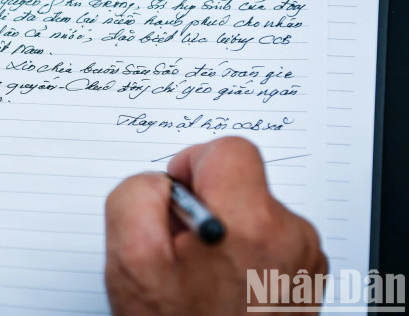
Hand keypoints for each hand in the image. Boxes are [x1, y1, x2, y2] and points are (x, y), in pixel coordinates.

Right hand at [104, 137, 326, 314]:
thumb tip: (161, 181)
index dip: (193, 165)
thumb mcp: (130, 259)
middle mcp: (290, 238)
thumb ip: (135, 195)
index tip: (179, 196)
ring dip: (227, 231)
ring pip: (256, 212)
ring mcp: (304, 262)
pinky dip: (246, 254)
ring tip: (205, 276)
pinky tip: (225, 288)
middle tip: (184, 248)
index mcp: (250, 223)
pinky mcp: (307, 281)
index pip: (230, 149)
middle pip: (243, 180)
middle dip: (207, 202)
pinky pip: (272, 242)